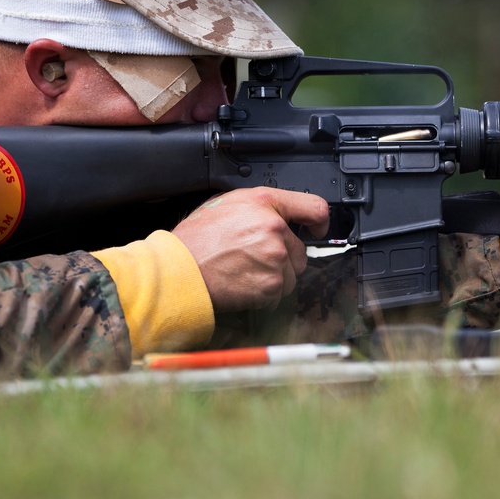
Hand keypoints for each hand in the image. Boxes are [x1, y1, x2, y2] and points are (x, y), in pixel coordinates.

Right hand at [172, 187, 328, 312]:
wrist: (180, 269)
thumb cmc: (196, 239)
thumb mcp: (226, 203)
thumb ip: (259, 206)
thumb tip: (280, 214)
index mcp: (264, 203)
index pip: (314, 207)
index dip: (319, 221)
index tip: (317, 230)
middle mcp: (274, 228)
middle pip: (300, 251)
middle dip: (283, 258)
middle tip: (253, 260)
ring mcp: (275, 257)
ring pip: (291, 275)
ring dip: (274, 278)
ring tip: (244, 272)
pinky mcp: (271, 284)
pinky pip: (279, 294)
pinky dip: (265, 296)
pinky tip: (243, 285)